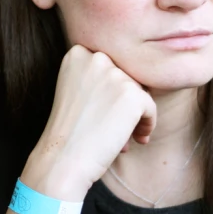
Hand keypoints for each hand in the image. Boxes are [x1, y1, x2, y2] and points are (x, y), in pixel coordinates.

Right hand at [25, 45, 156, 195]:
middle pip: (126, 78)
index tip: (104, 112)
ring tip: (122, 139)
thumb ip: (100, 78)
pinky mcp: (132, 95)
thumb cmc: (69, 132)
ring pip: (140, 93)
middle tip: (112, 128)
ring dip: (135, 116)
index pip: (111, 66)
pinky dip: (148, 125)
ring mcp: (115, 75)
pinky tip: (137, 139)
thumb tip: (137, 80)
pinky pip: (151, 108)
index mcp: (78, 53)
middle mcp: (97, 58)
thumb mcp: (76, 91)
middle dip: (124, 105)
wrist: (61, 160)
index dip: (112, 91)